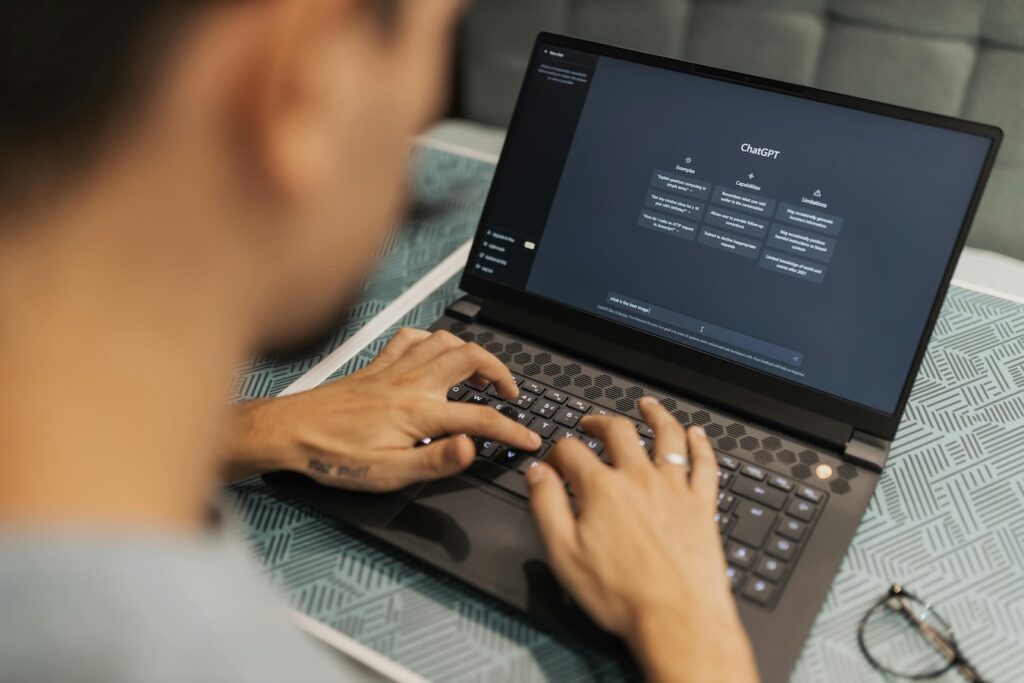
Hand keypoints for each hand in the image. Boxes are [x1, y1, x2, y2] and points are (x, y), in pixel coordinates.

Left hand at [224, 328, 540, 491]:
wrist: (289, 432)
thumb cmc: (333, 456)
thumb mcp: (388, 474)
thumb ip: (435, 460)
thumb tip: (471, 448)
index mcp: (419, 412)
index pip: (481, 418)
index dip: (513, 429)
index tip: (529, 438)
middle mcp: (411, 383)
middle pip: (472, 359)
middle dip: (502, 373)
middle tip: (511, 395)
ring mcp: (394, 369)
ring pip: (446, 341)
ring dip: (472, 352)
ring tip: (482, 374)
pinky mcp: (377, 365)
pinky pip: (412, 338)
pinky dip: (432, 340)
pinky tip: (435, 353)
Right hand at [525, 398, 758, 682]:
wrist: (676, 619)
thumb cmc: (621, 595)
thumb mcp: (564, 553)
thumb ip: (547, 505)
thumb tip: (537, 472)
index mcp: (602, 489)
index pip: (571, 450)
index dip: (557, 450)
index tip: (553, 460)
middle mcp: (639, 479)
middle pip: (618, 431)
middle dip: (599, 421)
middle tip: (591, 423)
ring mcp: (674, 489)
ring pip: (666, 436)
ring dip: (655, 415)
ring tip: (646, 404)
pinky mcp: (702, 505)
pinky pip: (704, 464)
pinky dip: (701, 444)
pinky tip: (697, 434)